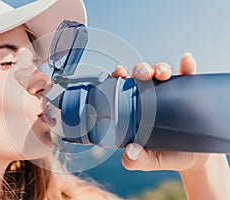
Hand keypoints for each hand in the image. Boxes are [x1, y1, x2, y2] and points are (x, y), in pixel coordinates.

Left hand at [112, 53, 229, 199]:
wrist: (194, 158)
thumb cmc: (166, 155)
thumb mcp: (150, 161)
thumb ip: (137, 161)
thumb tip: (130, 153)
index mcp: (135, 107)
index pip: (122, 87)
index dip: (118, 77)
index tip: (119, 72)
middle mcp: (149, 96)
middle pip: (141, 75)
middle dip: (141, 69)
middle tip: (144, 75)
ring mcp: (168, 92)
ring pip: (161, 71)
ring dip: (161, 68)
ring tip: (163, 74)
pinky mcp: (187, 91)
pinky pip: (187, 75)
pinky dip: (187, 66)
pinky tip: (187, 62)